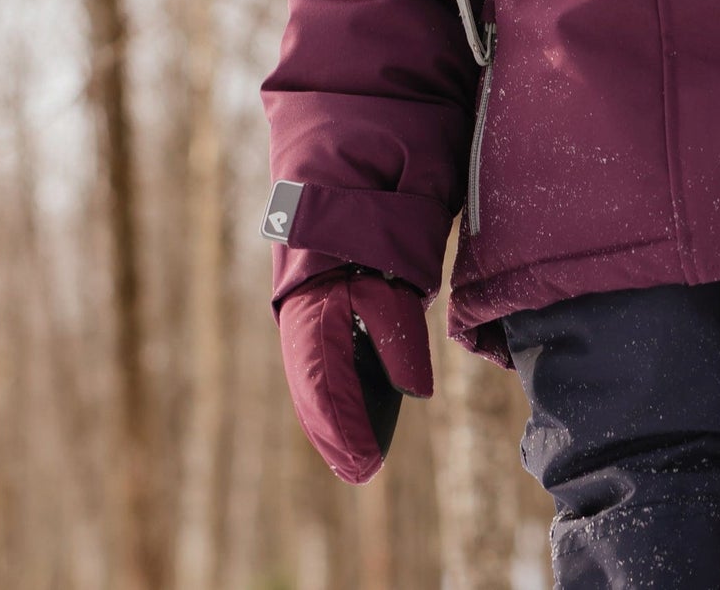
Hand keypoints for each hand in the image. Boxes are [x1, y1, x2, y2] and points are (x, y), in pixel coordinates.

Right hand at [277, 269, 432, 482]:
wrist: (338, 246)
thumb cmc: (369, 270)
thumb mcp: (389, 298)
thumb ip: (401, 344)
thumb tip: (417, 394)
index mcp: (317, 327)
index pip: (331, 389)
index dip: (348, 428)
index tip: (367, 458)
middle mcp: (303, 343)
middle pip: (318, 402)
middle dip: (339, 440)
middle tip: (362, 472)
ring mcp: (302, 347)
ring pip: (313, 400)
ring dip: (331, 435)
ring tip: (354, 467)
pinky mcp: (310, 351)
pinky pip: (315, 392)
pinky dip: (326, 419)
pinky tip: (344, 443)